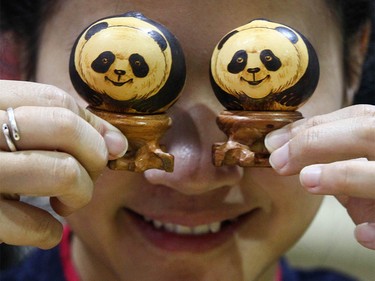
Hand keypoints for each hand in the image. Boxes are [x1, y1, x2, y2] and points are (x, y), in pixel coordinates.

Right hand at [0, 80, 127, 248]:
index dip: (94, 125)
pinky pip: (32, 225)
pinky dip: (50, 232)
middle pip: (66, 130)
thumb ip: (55, 126)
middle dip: (94, 157)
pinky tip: (45, 229)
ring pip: (62, 172)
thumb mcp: (6, 126)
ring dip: (80, 194)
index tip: (111, 146)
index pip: (57, 100)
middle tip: (87, 174)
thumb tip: (118, 144)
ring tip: (66, 202)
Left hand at [265, 104, 374, 249]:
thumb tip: (285, 150)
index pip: (357, 116)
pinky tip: (360, 234)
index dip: (312, 127)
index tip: (274, 142)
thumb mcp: (363, 160)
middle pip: (370, 131)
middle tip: (278, 161)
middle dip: (318, 142)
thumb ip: (337, 153)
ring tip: (308, 180)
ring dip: (345, 175)